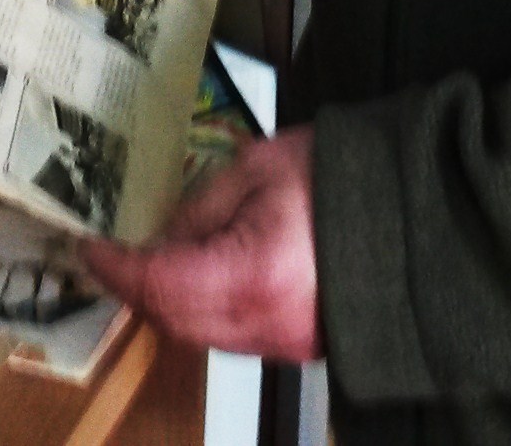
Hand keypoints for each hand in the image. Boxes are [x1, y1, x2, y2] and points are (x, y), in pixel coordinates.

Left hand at [80, 128, 321, 361]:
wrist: (420, 214)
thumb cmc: (341, 177)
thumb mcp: (259, 167)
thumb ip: (201, 205)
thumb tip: (161, 235)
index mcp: (251, 274)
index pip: (158, 283)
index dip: (117, 266)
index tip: (90, 246)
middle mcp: (261, 322)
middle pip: (172, 318)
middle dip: (138, 287)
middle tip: (116, 252)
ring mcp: (281, 341)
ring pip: (198, 334)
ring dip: (169, 300)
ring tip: (157, 259)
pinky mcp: (296, 344)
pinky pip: (231, 334)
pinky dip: (204, 309)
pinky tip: (202, 275)